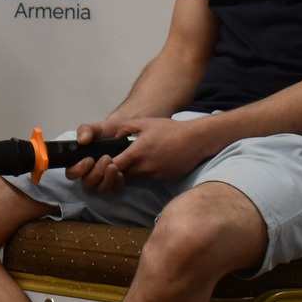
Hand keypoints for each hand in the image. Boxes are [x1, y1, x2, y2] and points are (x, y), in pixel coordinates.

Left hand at [69, 116, 212, 190]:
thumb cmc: (170, 129)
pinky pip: (149, 178)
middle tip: (116, 163)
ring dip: (131, 172)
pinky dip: (146, 173)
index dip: (107, 166)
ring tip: (135, 160)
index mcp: (137, 152)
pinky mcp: (163, 178)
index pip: (114, 166)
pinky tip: (151, 162)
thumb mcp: (145, 123)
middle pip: (122, 175)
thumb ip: (126, 128)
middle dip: (117, 172)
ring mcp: (154, 174)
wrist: (196, 140)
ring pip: (135, 177)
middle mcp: (144, 167)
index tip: (105, 162)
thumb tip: (115, 137)